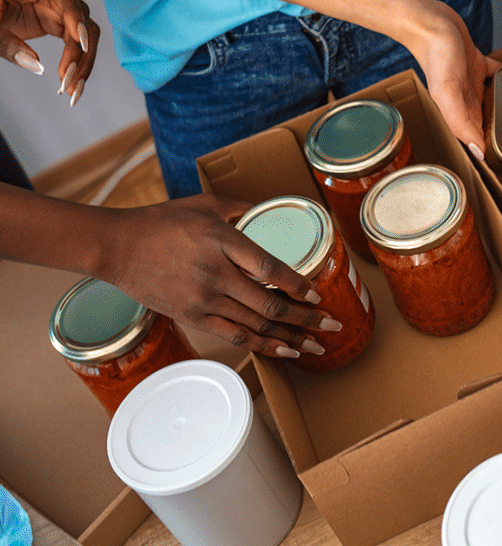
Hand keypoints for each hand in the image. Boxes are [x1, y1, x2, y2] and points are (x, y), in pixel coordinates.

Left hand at [0, 0, 98, 105]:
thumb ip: (5, 44)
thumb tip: (37, 66)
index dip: (74, 13)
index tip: (81, 42)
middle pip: (80, 16)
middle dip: (81, 51)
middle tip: (72, 80)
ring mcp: (52, 7)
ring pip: (84, 32)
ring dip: (83, 61)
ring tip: (73, 88)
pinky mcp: (54, 22)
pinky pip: (75, 42)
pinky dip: (75, 62)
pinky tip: (71, 81)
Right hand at [97, 194, 341, 357]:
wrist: (117, 248)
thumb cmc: (162, 221)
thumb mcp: (205, 204)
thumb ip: (241, 207)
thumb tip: (270, 209)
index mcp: (222, 241)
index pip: (270, 269)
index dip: (298, 286)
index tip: (318, 295)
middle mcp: (216, 274)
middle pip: (270, 304)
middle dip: (306, 318)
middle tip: (332, 326)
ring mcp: (203, 299)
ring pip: (256, 325)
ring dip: (291, 338)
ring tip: (316, 345)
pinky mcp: (193, 317)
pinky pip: (235, 336)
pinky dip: (263, 346)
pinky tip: (285, 351)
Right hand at [412, 0, 498, 160]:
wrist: (430, 22)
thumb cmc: (435, 55)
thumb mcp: (447, 93)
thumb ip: (460, 122)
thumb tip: (477, 151)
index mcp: (459, 112)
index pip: (476, 139)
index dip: (491, 153)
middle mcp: (465, 100)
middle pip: (487, 123)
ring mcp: (472, 82)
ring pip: (493, 102)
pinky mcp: (477, 63)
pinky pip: (496, 75)